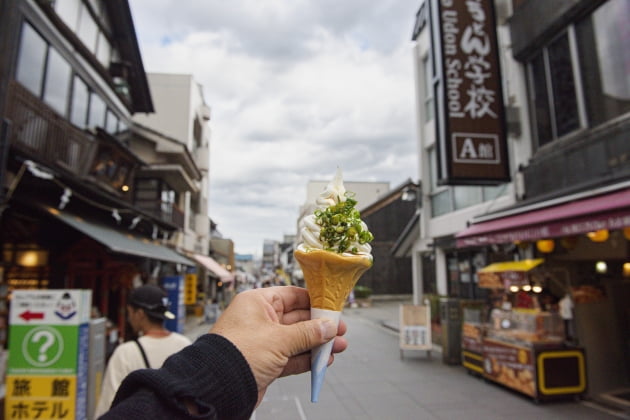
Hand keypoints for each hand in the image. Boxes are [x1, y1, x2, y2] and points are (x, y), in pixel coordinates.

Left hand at [210, 286, 347, 404]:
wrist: (217, 387)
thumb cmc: (238, 354)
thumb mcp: (278, 339)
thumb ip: (307, 333)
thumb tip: (328, 327)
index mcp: (257, 303)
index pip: (291, 295)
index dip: (314, 300)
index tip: (332, 305)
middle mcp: (259, 319)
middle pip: (297, 318)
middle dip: (320, 325)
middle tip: (340, 329)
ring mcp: (262, 341)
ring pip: (296, 339)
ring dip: (317, 344)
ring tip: (338, 346)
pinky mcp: (264, 362)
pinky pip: (290, 357)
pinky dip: (306, 359)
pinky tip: (322, 360)